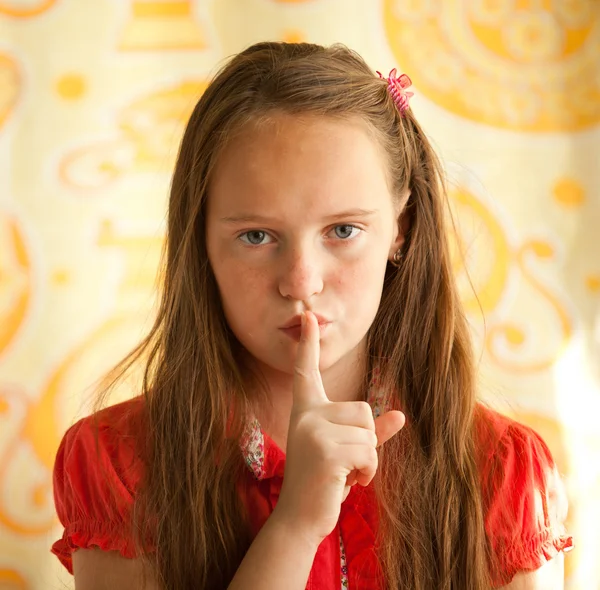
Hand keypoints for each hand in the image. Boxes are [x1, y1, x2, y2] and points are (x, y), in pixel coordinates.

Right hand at [272, 310, 405, 543]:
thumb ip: (372, 432)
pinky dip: (367, 471)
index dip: (307, 343)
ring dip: (368, 460)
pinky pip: (369, 451)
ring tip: (344, 474)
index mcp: (307, 410)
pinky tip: (346, 483)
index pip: (306, 371)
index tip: (307, 317)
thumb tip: (401, 416)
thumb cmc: (323, 481)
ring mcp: (313, 430)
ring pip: (369, 432)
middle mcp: (306, 414)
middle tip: (345, 463)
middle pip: (363, 409)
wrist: (300, 518)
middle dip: (366, 440)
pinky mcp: (325, 450)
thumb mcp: (348, 451)